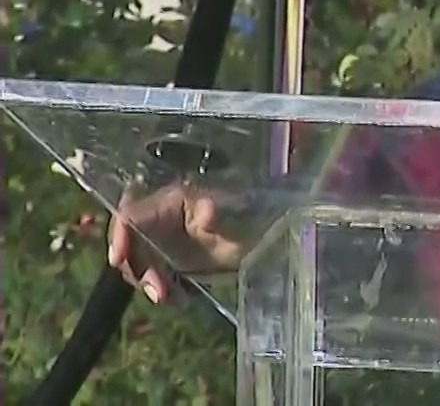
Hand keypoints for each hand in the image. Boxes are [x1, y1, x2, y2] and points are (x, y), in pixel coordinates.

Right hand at [106, 183, 247, 303]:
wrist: (259, 239)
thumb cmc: (248, 219)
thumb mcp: (236, 217)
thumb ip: (219, 215)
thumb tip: (207, 210)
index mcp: (169, 202)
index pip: (131, 216)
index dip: (119, 235)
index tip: (118, 260)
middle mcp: (157, 220)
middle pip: (129, 245)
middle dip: (139, 270)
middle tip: (160, 293)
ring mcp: (159, 241)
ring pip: (138, 265)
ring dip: (151, 284)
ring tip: (175, 298)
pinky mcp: (165, 260)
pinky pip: (152, 277)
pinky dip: (162, 290)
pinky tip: (182, 298)